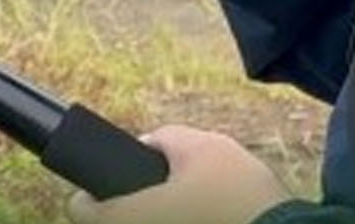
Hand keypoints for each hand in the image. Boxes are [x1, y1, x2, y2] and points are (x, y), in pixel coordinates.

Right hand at [66, 126, 290, 223]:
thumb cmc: (212, 220)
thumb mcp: (143, 216)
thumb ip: (103, 211)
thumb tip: (76, 205)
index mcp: (203, 145)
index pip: (156, 140)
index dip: (131, 164)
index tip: (122, 194)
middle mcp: (236, 159)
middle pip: (183, 175)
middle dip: (164, 199)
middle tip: (149, 218)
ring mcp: (262, 190)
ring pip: (213, 200)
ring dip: (196, 212)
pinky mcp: (278, 212)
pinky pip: (237, 214)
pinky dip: (223, 219)